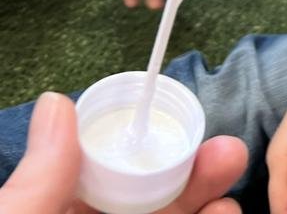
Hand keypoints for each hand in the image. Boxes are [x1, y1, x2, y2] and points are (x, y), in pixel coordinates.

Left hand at [0, 92, 247, 213]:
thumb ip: (35, 184)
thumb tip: (56, 103)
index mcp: (54, 212)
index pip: (98, 176)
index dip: (138, 147)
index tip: (173, 126)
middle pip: (147, 198)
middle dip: (192, 172)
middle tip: (229, 151)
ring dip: (208, 201)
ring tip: (232, 193)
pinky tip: (225, 213)